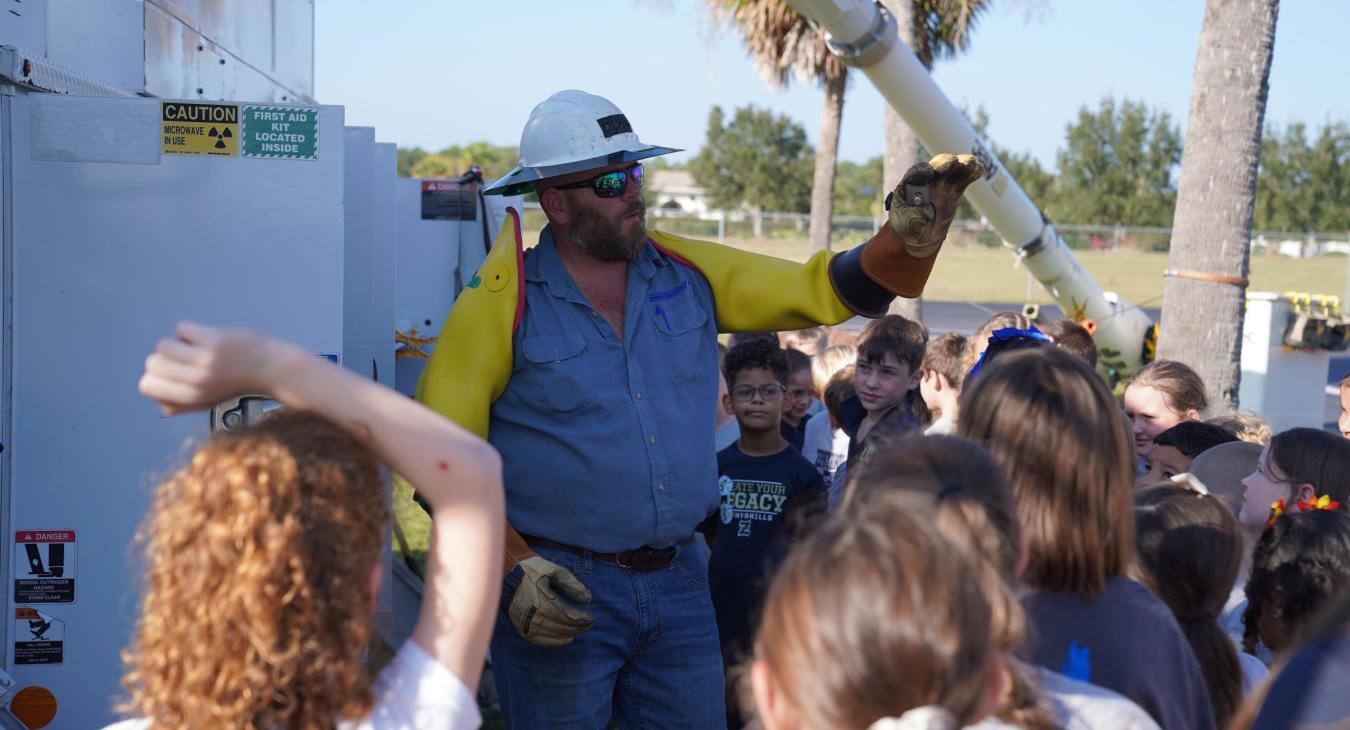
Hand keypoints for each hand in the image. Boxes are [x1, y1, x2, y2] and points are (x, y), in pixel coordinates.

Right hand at [139, 321, 289, 414]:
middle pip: (152, 363)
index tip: (172, 371)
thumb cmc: (240, 383)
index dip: (156, 376)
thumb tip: (157, 398)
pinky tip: (208, 336)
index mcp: (191, 399)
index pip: (147, 386)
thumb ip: (182, 403)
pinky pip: (181, 327)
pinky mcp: (214, 341)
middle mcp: (196, 383)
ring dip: (177, 341)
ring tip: (197, 346)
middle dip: (166, 357)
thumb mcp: (210, 401)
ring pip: (163, 344)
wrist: (275, 370)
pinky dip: (191, 329)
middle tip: (188, 357)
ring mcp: (205, 361)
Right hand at [507, 555, 594, 646]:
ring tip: (579, 629)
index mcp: (543, 601)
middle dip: (578, 626)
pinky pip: (541, 640)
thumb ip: (572, 584)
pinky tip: (566, 638)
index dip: (582, 619)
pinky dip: (555, 641)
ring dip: (569, 633)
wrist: (508, 575)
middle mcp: (534, 616)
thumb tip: (587, 599)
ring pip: (554, 634)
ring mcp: (527, 624)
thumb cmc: (533, 571)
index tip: (591, 618)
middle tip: (589, 624)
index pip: (568, 615)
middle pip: (562, 626)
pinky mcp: (522, 629)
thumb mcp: (554, 570)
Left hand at [887, 153, 983, 257]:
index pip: (914, 175)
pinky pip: (963, 180)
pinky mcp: (953, 190)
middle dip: (943, 163)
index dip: (920, 171)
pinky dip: (971, 174)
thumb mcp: (906, 228)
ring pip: (952, 170)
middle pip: (935, 167)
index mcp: (908, 187)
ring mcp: (941, 184)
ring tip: (972, 162)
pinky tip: (979, 170)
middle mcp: (925, 182)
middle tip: (953, 162)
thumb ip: (913, 220)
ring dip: (961, 164)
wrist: (920, 235)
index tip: (928, 172)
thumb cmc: (908, 230)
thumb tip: (923, 214)